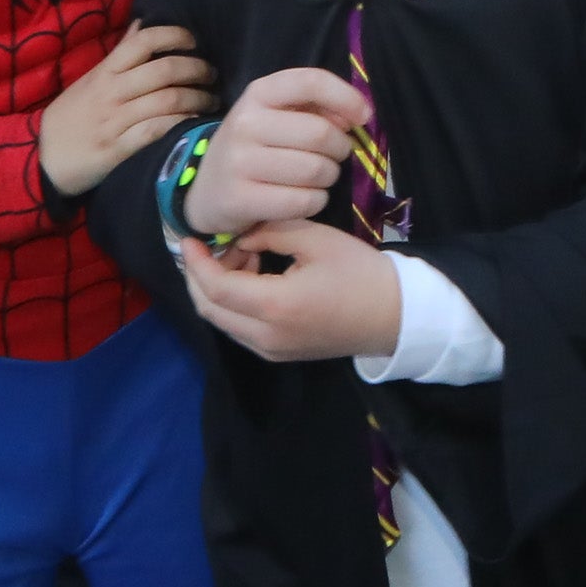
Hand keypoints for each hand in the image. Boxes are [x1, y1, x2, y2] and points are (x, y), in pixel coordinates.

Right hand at [38, 22, 219, 199]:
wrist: (41, 158)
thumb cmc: (72, 116)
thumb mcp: (91, 80)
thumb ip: (119, 54)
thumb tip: (143, 23)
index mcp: (105, 71)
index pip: (143, 41)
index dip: (174, 35)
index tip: (193, 41)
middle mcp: (112, 92)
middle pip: (164, 69)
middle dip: (197, 68)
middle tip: (211, 74)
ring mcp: (115, 120)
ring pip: (167, 99)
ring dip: (198, 98)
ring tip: (211, 100)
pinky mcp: (118, 149)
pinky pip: (157, 130)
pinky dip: (181, 123)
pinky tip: (195, 123)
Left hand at [173, 217, 403, 363]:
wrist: (395, 316)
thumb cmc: (360, 273)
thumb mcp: (316, 240)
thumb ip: (271, 233)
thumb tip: (242, 238)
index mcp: (274, 306)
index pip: (216, 288)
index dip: (196, 263)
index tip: (190, 238)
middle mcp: (265, 336)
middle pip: (209, 309)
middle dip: (201, 276)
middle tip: (214, 246)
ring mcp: (270, 350)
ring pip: (222, 321)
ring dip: (218, 289)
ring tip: (243, 255)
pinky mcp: (278, 353)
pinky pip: (239, 328)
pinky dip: (234, 302)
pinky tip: (255, 276)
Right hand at [182, 66, 365, 237]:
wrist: (204, 190)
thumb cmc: (254, 148)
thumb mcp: (277, 116)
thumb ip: (316, 108)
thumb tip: (357, 116)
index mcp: (259, 94)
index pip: (311, 81)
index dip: (346, 97)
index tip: (364, 117)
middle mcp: (245, 123)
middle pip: (321, 133)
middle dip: (341, 148)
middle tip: (334, 156)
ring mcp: (239, 162)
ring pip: (316, 170)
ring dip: (329, 178)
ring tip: (317, 178)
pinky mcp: (240, 199)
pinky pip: (303, 202)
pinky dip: (315, 202)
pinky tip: (305, 198)